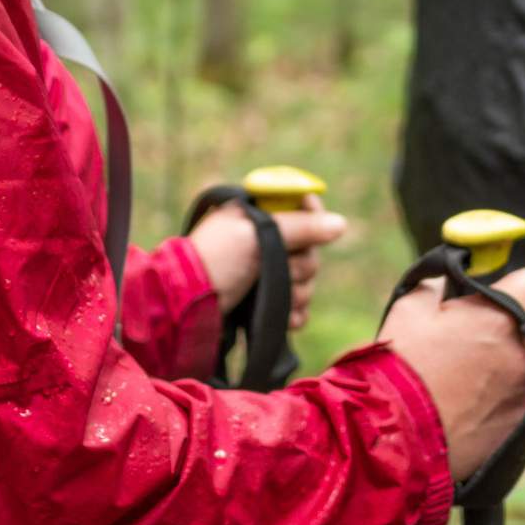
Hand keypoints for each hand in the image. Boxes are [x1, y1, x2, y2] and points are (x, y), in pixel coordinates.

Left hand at [189, 195, 346, 328]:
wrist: (186, 306)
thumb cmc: (214, 261)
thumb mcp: (254, 235)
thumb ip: (298, 227)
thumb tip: (339, 224)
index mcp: (255, 215)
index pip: (298, 206)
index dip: (311, 217)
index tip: (311, 230)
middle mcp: (261, 240)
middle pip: (308, 249)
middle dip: (300, 266)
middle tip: (280, 271)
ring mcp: (263, 271)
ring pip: (306, 280)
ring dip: (297, 293)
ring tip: (276, 300)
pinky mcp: (263, 300)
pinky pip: (297, 305)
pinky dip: (294, 313)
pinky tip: (287, 319)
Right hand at [378, 268, 524, 482]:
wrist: (396, 435)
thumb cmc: (399, 367)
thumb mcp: (408, 309)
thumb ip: (438, 287)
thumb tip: (447, 281)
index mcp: (499, 318)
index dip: (517, 284)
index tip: (491, 296)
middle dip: (500, 331)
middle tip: (459, 344)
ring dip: (501, 365)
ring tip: (458, 380)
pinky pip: (519, 396)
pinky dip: (499, 396)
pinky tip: (464, 404)